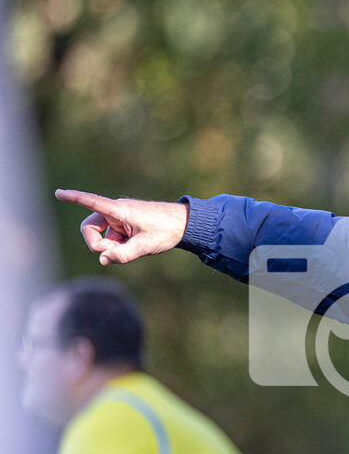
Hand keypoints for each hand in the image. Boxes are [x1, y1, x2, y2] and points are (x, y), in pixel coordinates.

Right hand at [55, 190, 188, 265]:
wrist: (185, 224)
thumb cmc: (167, 230)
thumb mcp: (146, 246)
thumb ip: (124, 254)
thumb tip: (104, 260)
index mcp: (120, 210)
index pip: (92, 202)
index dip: (74, 198)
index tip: (58, 193)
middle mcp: (116, 211)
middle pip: (90, 228)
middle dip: (97, 244)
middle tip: (111, 254)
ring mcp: (120, 218)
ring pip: (102, 236)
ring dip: (111, 247)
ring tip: (132, 249)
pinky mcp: (124, 225)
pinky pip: (112, 238)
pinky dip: (118, 246)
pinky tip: (135, 247)